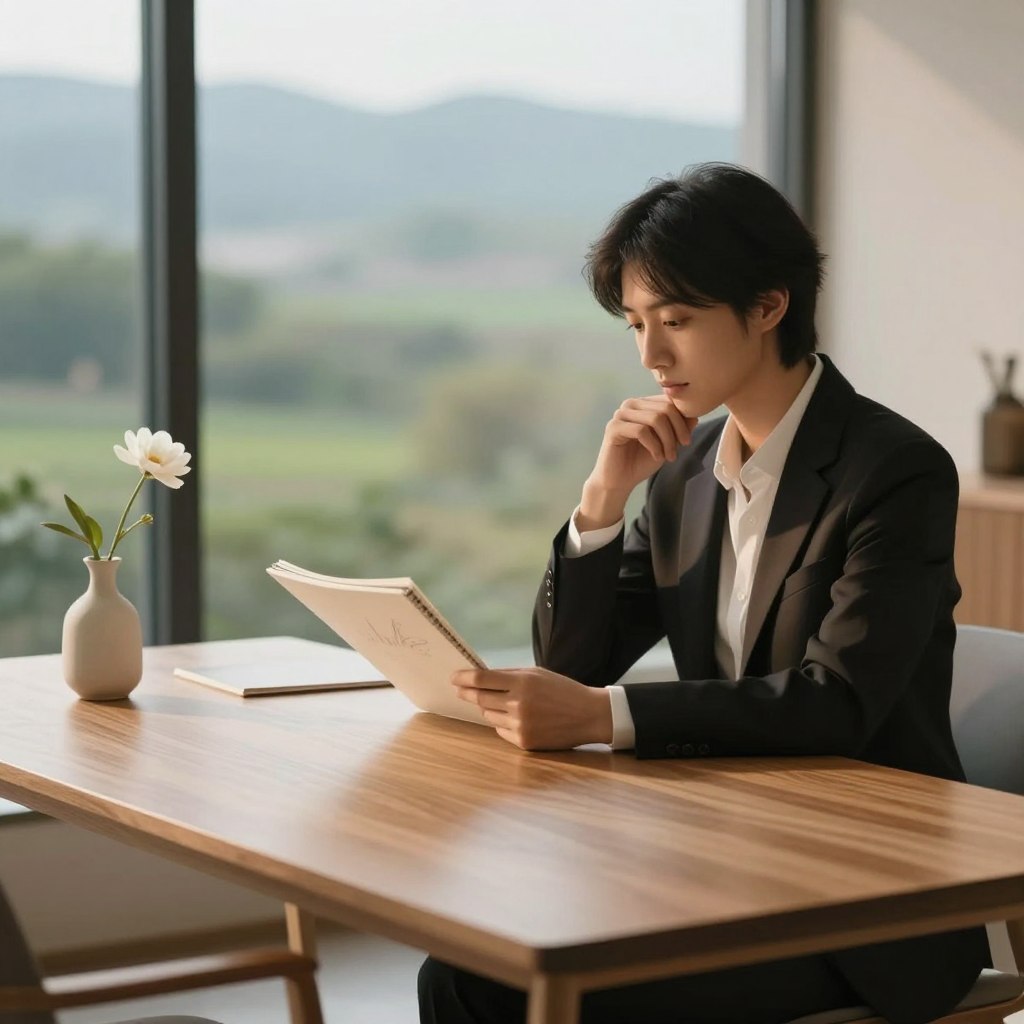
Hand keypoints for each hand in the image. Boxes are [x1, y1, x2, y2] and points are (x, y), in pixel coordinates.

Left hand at [452, 667, 612, 750]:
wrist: (589, 715)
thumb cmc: (562, 690)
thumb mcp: (537, 673)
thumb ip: (510, 675)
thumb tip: (481, 678)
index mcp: (522, 682)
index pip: (482, 679)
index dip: (463, 678)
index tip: (454, 678)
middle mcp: (518, 704)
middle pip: (479, 698)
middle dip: (466, 693)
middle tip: (459, 690)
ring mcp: (520, 725)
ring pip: (488, 715)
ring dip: (488, 708)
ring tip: (502, 703)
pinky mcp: (524, 742)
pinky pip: (500, 731)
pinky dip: (502, 723)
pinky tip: (517, 718)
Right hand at [579, 397, 697, 528]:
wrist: (619, 481)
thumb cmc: (641, 461)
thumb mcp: (667, 443)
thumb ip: (679, 428)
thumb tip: (695, 415)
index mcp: (643, 404)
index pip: (670, 400)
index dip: (683, 419)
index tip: (687, 440)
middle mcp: (631, 405)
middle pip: (665, 407)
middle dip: (678, 429)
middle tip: (683, 447)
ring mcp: (621, 415)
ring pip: (655, 418)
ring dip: (668, 440)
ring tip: (669, 456)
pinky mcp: (613, 428)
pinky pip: (641, 431)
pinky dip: (654, 445)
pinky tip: (656, 457)